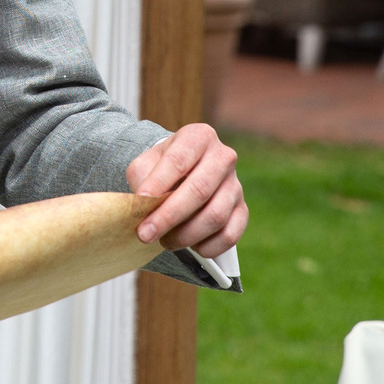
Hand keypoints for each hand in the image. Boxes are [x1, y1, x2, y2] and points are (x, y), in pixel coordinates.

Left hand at [126, 123, 246, 256]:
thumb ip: (143, 180)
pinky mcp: (242, 209)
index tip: (141, 201)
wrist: (182, 174)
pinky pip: (230, 235)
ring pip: (215, 216)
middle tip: (146, 234)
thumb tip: (144, 205)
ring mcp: (235, 184)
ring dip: (186, 235)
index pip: (179, 160)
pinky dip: (208, 247)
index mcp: (198, 137)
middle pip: (199, 190)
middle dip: (169, 216)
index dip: (159, 183)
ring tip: (165, 240)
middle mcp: (223, 157)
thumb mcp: (145, 165)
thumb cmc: (160, 169)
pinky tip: (191, 247)